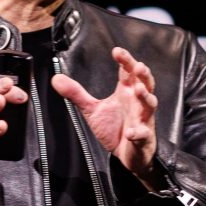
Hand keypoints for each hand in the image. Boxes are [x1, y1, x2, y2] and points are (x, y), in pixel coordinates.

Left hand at [51, 47, 160, 179]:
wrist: (126, 154)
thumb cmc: (115, 127)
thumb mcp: (92, 109)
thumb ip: (76, 93)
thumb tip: (56, 78)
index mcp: (125, 92)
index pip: (128, 72)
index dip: (125, 60)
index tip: (117, 51)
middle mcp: (136, 102)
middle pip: (145, 83)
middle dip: (142, 74)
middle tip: (137, 66)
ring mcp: (142, 119)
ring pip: (149, 105)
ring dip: (145, 97)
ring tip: (138, 90)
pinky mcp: (143, 137)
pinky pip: (142, 134)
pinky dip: (138, 132)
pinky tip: (130, 132)